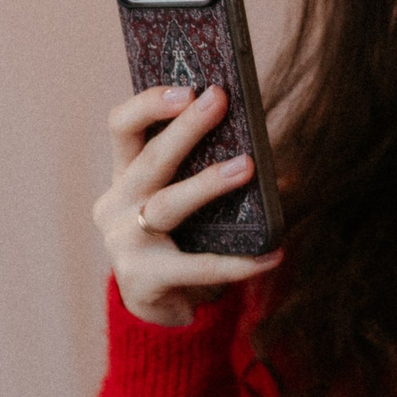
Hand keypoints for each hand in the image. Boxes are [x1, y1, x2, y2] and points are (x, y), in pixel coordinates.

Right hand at [95, 84, 281, 326]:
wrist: (156, 309)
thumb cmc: (177, 243)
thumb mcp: (185, 205)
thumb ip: (212, 177)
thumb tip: (281, 166)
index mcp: (124, 176)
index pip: (122, 127)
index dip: (149, 104)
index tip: (186, 88)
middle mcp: (116, 205)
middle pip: (149, 159)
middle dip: (185, 128)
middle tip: (218, 100)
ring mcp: (124, 242)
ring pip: (168, 205)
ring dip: (207, 183)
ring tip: (246, 167)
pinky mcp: (143, 279)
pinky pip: (198, 267)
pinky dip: (239, 263)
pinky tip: (272, 255)